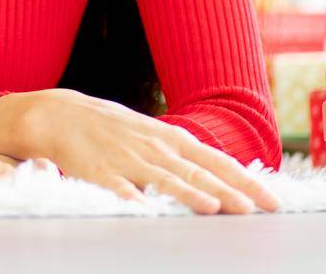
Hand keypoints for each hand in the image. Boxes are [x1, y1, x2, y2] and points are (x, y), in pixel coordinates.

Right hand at [0, 89, 278, 214]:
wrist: (55, 113)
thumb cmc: (107, 128)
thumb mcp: (148, 134)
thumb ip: (178, 156)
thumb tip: (216, 178)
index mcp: (167, 138)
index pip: (214, 160)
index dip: (243, 179)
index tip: (271, 199)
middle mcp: (152, 147)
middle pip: (196, 171)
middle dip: (228, 190)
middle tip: (256, 209)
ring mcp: (125, 159)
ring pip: (163, 178)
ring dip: (189, 193)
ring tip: (213, 207)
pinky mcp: (97, 171)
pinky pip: (118, 188)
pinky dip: (133, 199)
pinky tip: (146, 211)